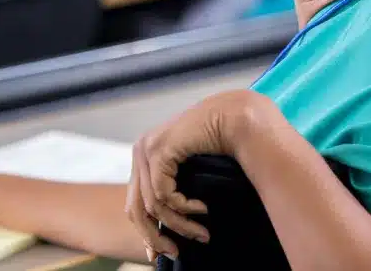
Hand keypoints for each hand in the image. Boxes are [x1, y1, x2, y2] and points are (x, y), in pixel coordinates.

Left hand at [126, 89, 272, 261]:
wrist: (235, 118)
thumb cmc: (220, 143)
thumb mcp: (191, 174)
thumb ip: (175, 194)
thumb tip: (166, 232)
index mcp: (145, 156)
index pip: (134, 203)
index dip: (146, 231)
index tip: (159, 253)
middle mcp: (140, 151)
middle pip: (135, 209)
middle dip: (154, 237)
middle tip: (175, 253)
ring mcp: (146, 149)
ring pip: (151, 206)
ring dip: (179, 225)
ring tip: (202, 234)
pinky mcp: (158, 150)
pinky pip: (163, 194)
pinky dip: (183, 207)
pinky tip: (201, 208)